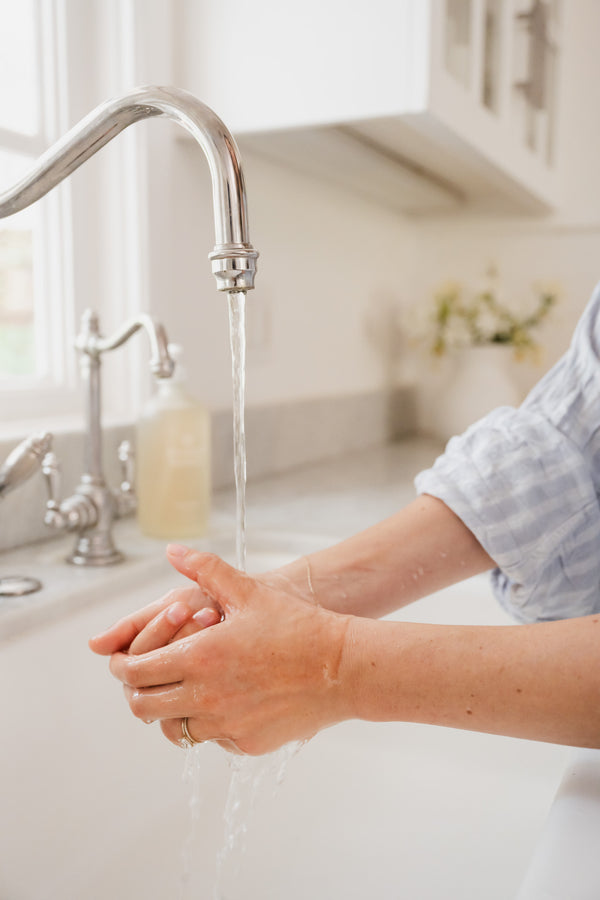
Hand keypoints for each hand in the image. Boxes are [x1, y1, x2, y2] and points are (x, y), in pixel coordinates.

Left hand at [108, 546, 352, 755]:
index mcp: (200, 657)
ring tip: (185, 688)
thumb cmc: (298, 626)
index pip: (135, 673)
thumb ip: (205, 570)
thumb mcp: (248, 591)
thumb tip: (173, 551)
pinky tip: (223, 701)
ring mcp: (225, 725)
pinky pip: (210, 739)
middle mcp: (205, 697)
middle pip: (143, 706)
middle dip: (139, 690)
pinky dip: (207, 723)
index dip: (124, 665)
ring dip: (170, 710)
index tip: (130, 658)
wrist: (342, 668)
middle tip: (151, 675)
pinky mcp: (244, 744)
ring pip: (172, 729)